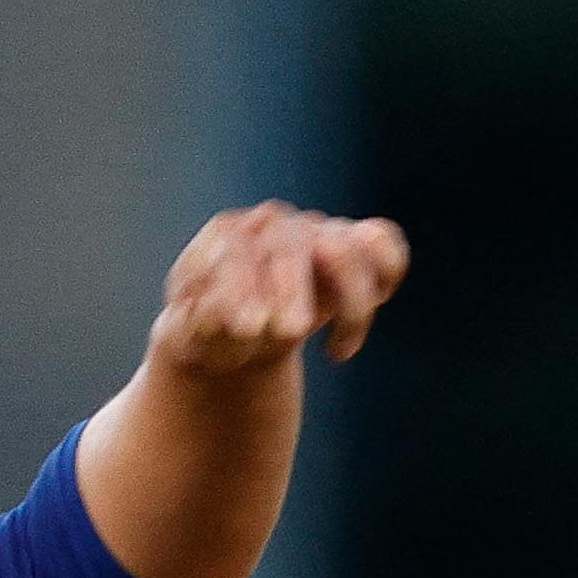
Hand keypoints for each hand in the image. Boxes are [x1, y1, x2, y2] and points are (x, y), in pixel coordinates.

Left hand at [144, 200, 410, 379]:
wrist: (234, 330)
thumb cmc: (208, 333)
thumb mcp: (192, 334)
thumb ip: (206, 323)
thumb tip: (249, 322)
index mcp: (225, 236)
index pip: (237, 249)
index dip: (243, 285)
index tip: (248, 329)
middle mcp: (273, 225)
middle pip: (291, 244)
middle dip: (293, 290)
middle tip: (290, 333)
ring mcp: (314, 230)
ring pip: (347, 247)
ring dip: (350, 303)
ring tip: (337, 352)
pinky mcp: (351, 245)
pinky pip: (383, 244)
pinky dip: (386, 275)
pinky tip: (367, 315)